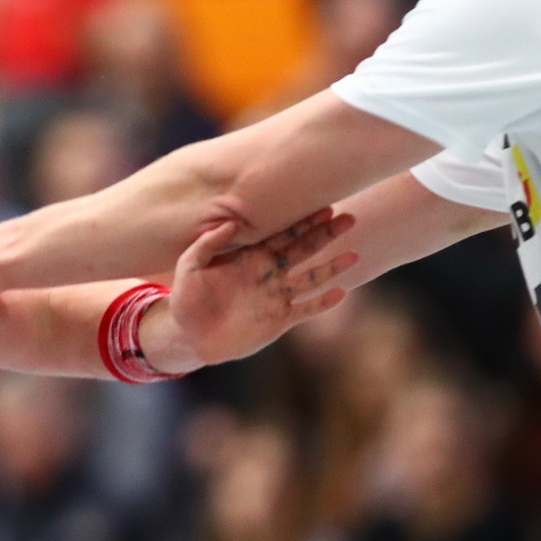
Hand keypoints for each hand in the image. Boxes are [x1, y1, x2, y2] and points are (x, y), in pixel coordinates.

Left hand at [147, 208, 358, 369]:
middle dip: (326, 234)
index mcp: (251, 257)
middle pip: (304, 249)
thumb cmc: (187, 298)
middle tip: (349, 218)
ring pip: (311, 278)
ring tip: (353, 256)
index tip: (324, 206)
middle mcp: (269, 273)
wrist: (189, 335)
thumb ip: (207, 244)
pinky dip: (322, 302)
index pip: (282, 233)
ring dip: (332, 267)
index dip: (302, 220)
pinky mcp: (279, 320)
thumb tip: (230, 223)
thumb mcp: (189, 266)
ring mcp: (277, 296)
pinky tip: (340, 293)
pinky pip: (306, 309)